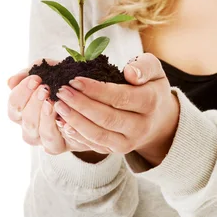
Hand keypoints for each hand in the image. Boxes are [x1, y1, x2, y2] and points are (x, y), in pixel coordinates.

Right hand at [7, 59, 111, 154]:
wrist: (91, 95)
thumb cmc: (64, 82)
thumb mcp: (49, 71)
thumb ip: (30, 73)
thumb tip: (10, 82)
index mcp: (22, 110)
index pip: (13, 105)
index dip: (21, 92)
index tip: (36, 79)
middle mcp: (29, 127)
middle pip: (24, 120)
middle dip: (34, 103)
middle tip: (45, 89)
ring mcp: (43, 139)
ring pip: (38, 133)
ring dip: (45, 117)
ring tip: (54, 102)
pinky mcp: (59, 146)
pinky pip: (55, 143)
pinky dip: (60, 131)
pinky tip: (65, 119)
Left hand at [52, 53, 179, 162]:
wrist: (159, 118)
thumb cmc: (150, 86)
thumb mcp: (154, 69)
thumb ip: (144, 66)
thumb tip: (130, 73)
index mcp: (150, 102)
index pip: (120, 97)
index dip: (95, 90)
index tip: (74, 79)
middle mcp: (141, 126)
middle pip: (107, 118)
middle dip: (80, 105)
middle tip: (61, 91)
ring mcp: (129, 142)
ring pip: (99, 135)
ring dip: (75, 121)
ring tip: (58, 106)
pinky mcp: (117, 150)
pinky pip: (95, 145)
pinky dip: (77, 135)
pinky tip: (62, 122)